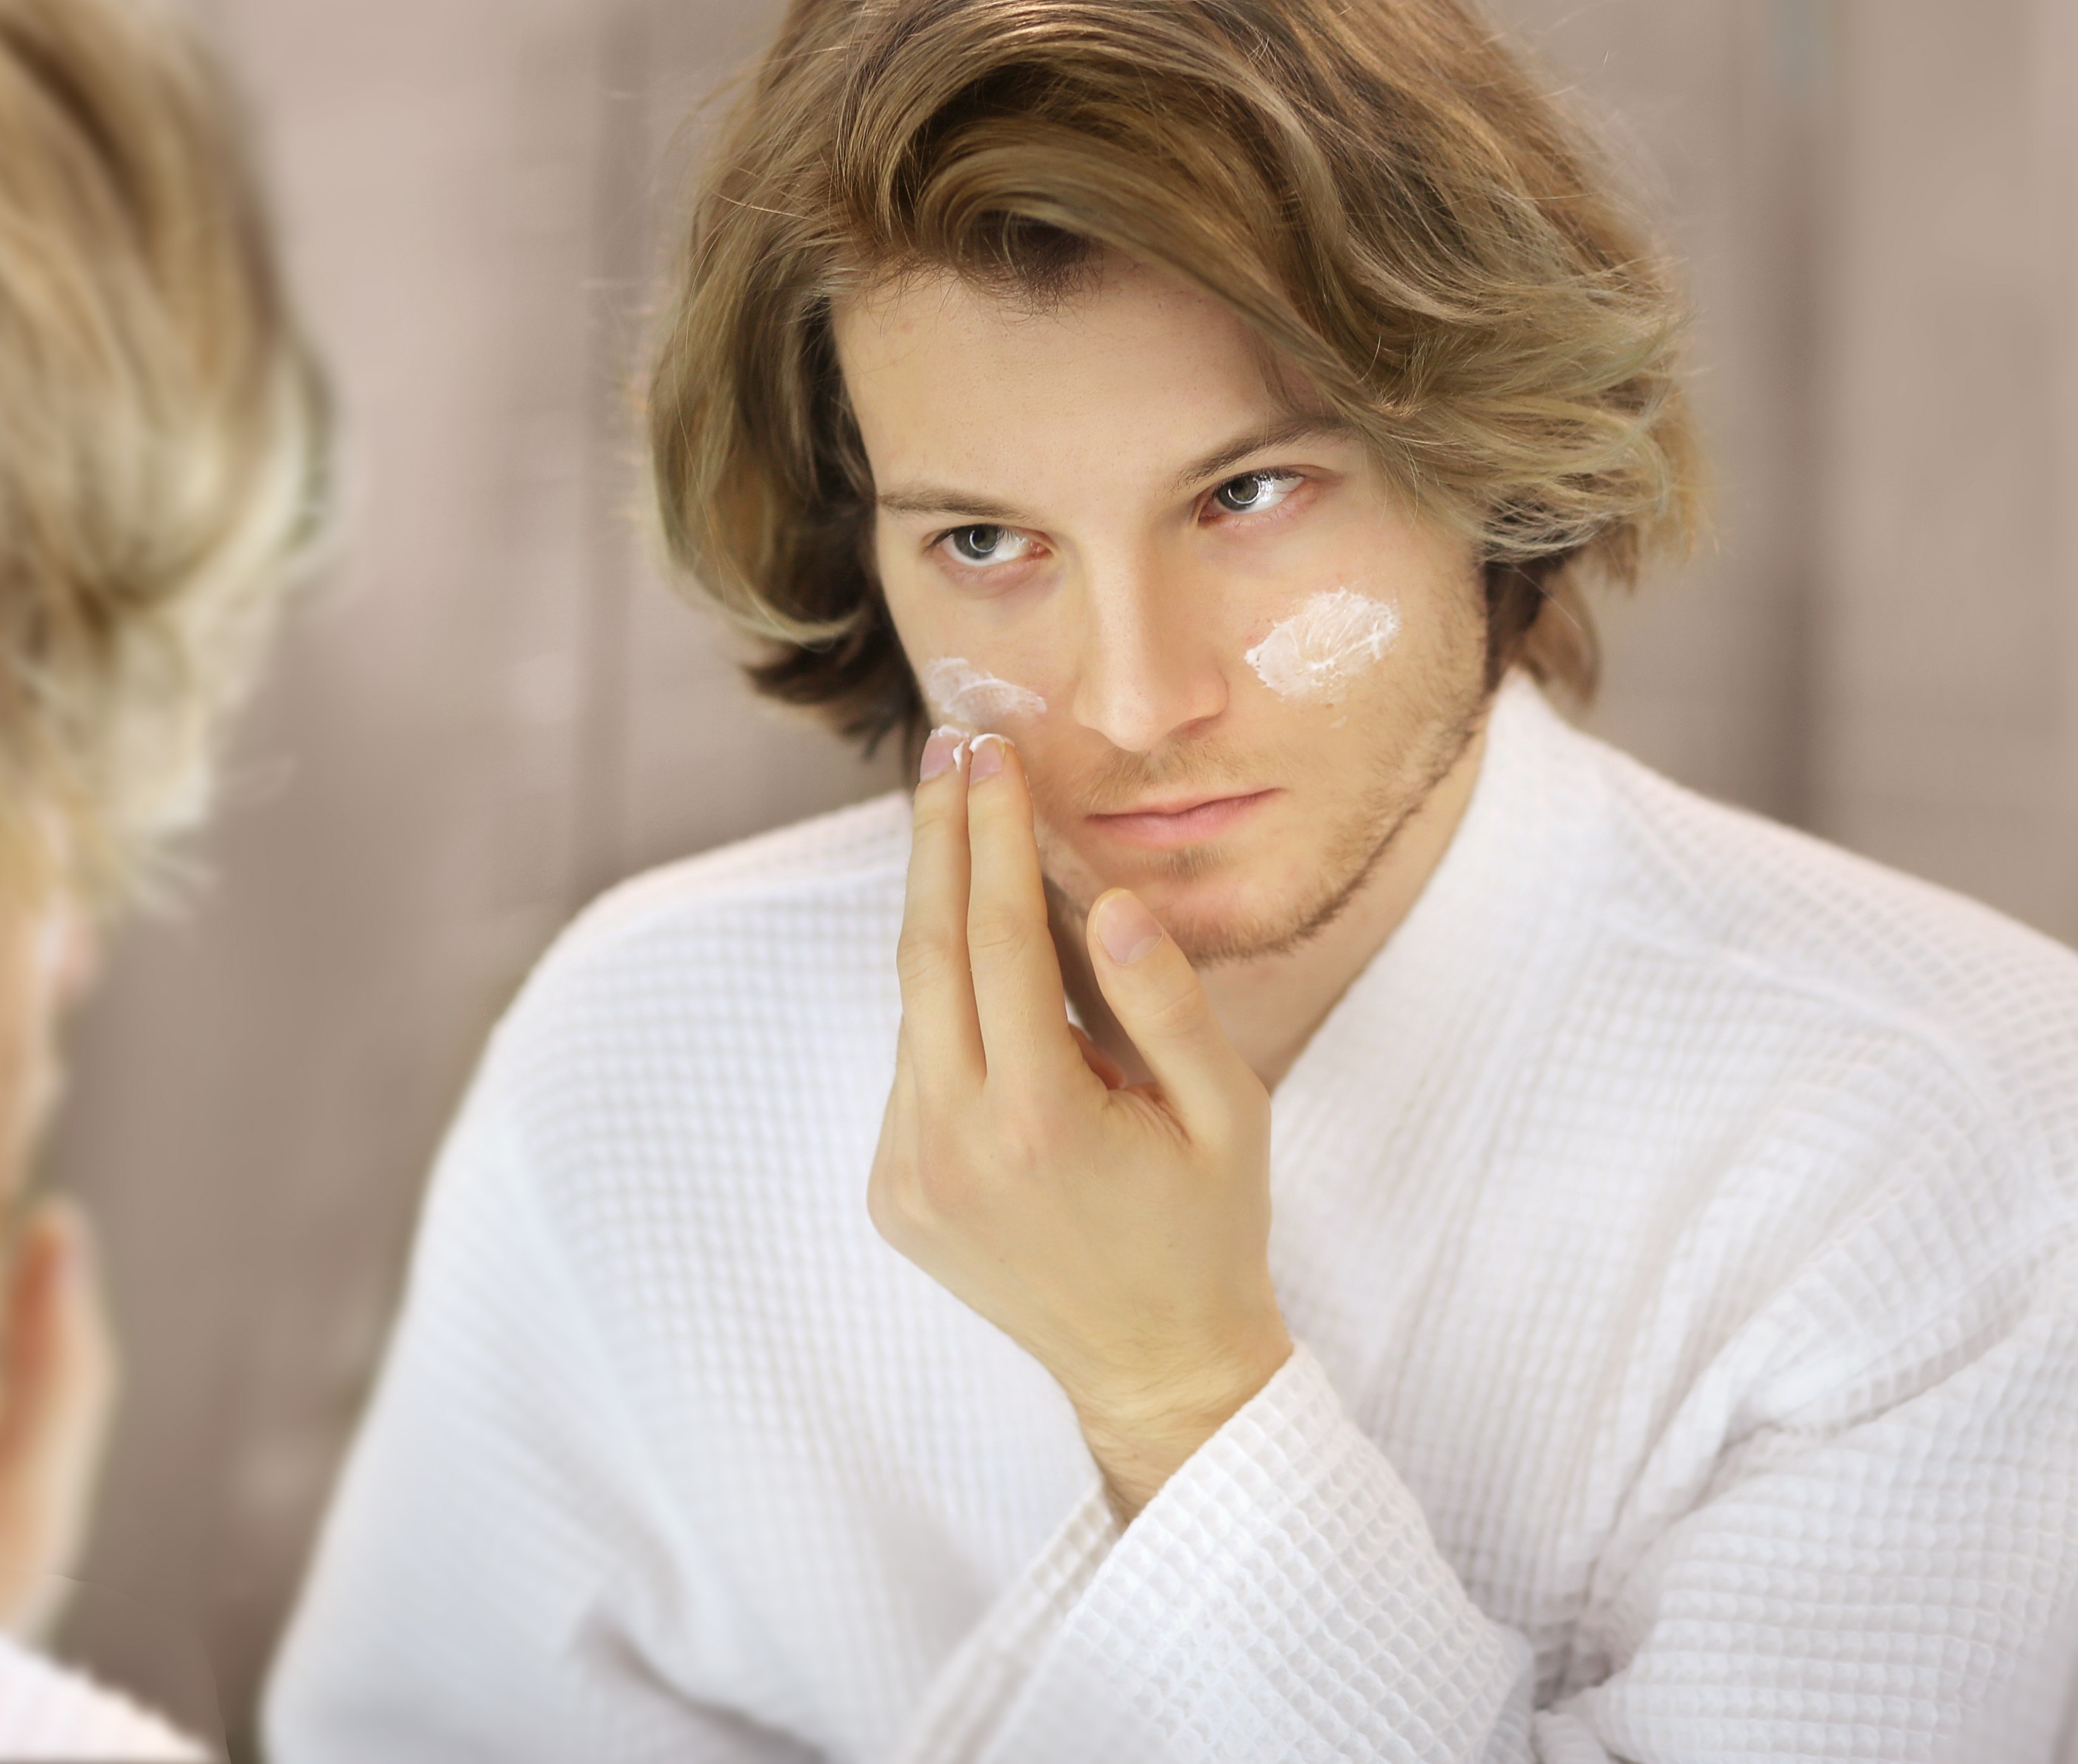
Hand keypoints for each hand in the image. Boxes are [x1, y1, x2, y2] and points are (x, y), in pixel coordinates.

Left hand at [870, 727, 1291, 1517]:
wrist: (1154, 1368)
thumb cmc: (1208, 1231)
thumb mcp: (1228, 1116)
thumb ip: (1171, 1006)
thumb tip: (1115, 904)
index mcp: (1040, 1120)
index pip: (998, 940)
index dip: (990, 838)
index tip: (986, 758)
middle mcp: (953, 1146)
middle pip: (926, 954)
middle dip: (935, 842)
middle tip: (943, 752)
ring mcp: (909, 1175)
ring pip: (915, 1011)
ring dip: (938, 920)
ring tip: (960, 829)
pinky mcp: (892, 1195)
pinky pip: (914, 1069)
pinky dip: (943, 1010)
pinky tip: (981, 971)